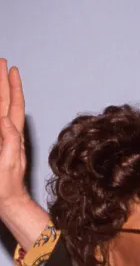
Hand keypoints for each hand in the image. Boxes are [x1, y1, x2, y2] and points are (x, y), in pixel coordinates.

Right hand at [0, 60, 48, 250]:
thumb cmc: (6, 186)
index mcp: (12, 135)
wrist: (7, 202)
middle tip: (1, 63)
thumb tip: (5, 120)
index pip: (11, 105)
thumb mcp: (8, 162)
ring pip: (0, 110)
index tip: (10, 68)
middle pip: (6, 102)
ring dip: (0, 93)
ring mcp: (3, 139)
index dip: (11, 87)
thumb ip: (9, 140)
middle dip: (4, 82)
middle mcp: (9, 134)